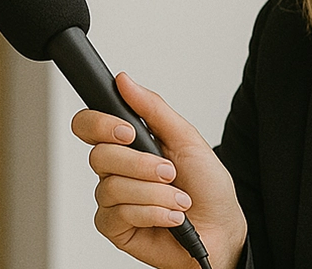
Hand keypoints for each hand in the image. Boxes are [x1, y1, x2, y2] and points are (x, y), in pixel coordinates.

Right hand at [71, 72, 246, 268]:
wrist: (223, 229)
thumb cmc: (207, 185)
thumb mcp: (186, 138)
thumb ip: (153, 108)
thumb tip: (125, 81)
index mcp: (126, 143)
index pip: (88, 125)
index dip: (98, 125)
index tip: (128, 132)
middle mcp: (115, 170)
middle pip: (98, 156)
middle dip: (140, 165)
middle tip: (169, 171)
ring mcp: (113, 200)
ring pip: (112, 187)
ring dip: (155, 193)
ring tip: (179, 199)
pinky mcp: (116, 228)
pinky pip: (119, 215)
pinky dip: (152, 213)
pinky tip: (171, 217)